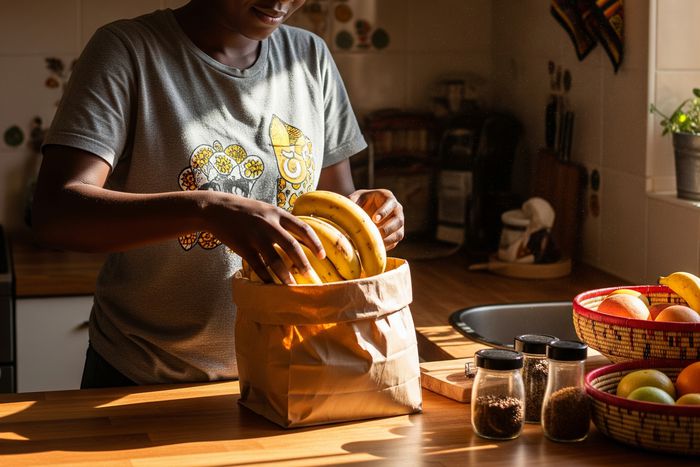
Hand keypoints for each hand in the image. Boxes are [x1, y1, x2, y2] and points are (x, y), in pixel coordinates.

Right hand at [204, 193, 323, 283]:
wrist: (218, 209)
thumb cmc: (247, 211)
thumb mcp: (268, 210)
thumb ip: (284, 223)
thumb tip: (304, 240)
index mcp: (278, 214)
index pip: (303, 228)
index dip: (315, 243)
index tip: (322, 256)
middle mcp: (269, 224)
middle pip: (291, 246)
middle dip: (303, 263)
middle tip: (310, 276)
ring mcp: (255, 236)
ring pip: (274, 259)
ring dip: (285, 275)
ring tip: (292, 286)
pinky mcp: (242, 246)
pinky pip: (257, 266)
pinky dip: (265, 277)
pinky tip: (271, 285)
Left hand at [348, 189, 403, 250]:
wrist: (365, 209)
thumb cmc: (361, 201)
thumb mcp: (356, 197)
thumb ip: (352, 200)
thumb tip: (345, 210)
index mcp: (388, 198)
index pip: (390, 204)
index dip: (384, 212)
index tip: (374, 219)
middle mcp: (396, 211)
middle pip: (398, 221)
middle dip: (387, 228)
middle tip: (375, 234)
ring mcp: (397, 224)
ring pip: (398, 234)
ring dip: (387, 240)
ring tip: (373, 243)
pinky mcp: (395, 235)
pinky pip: (394, 243)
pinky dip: (385, 247)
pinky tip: (374, 249)